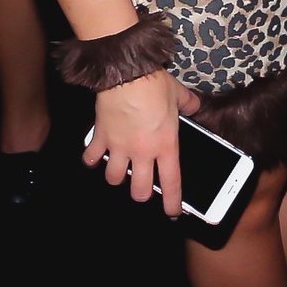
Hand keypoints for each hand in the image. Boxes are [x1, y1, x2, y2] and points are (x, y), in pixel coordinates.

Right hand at [84, 70, 199, 215]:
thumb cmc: (154, 85)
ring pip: (112, 178)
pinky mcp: (100, 137)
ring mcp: (119, 147)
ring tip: (118, 168)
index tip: (173, 212)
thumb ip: (189, 105)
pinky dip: (91, 159)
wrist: (126, 73)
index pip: (171, 182)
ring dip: (115, 176)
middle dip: (140, 194)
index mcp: (165, 145)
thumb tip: (195, 106)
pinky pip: (91, 157)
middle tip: (141, 187)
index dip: (173, 202)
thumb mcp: (179, 95)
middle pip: (138, 190)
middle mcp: (142, 152)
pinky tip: (94, 156)